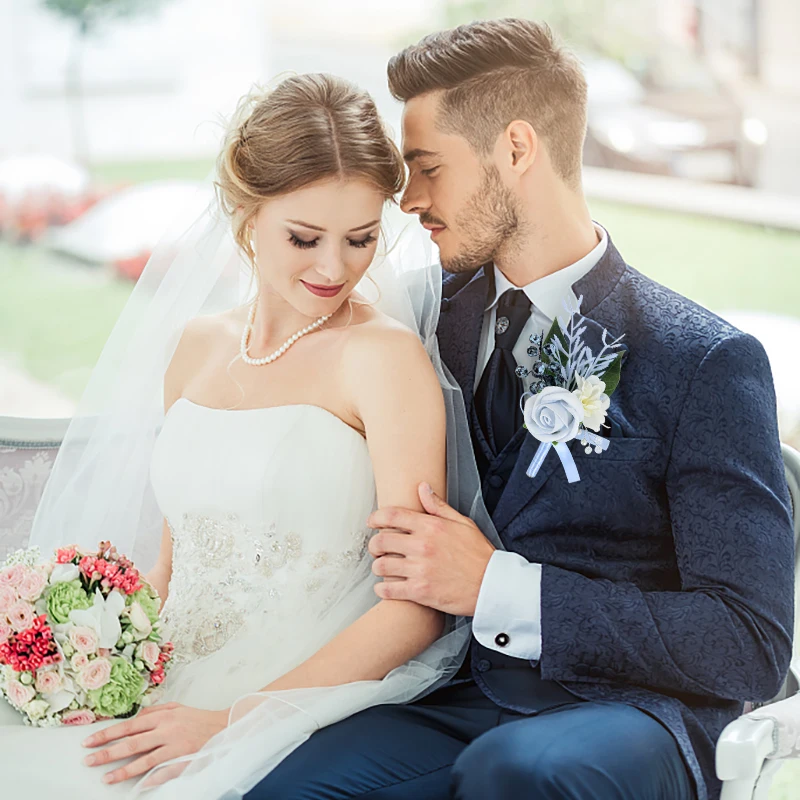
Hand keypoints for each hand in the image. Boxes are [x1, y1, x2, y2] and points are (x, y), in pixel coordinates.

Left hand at [82, 702, 228, 785]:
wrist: (224, 726)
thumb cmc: (198, 718)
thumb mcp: (176, 707)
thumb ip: (154, 711)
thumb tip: (133, 719)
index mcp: (162, 716)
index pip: (128, 726)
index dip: (107, 733)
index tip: (89, 741)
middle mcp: (166, 730)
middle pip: (131, 743)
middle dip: (107, 752)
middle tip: (88, 760)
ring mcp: (174, 746)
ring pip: (143, 760)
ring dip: (123, 771)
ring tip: (106, 779)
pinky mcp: (183, 760)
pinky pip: (163, 772)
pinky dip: (150, 780)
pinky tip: (138, 787)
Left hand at [367, 482, 495, 615]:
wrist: (492, 585)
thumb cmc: (479, 554)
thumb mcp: (462, 523)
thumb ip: (438, 506)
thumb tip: (422, 487)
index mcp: (431, 526)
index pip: (392, 515)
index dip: (376, 517)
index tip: (371, 522)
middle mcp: (422, 546)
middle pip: (380, 541)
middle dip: (374, 545)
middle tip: (377, 550)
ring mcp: (420, 569)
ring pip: (381, 566)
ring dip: (378, 567)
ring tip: (383, 569)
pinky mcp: (420, 591)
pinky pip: (389, 589)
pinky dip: (382, 589)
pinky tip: (386, 587)